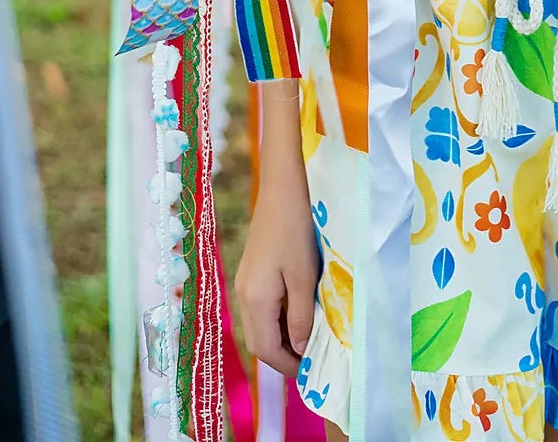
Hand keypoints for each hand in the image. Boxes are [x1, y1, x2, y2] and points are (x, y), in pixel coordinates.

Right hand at [235, 163, 320, 377]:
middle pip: (259, 341)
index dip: (287, 365)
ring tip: (311, 336)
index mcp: (254, 300)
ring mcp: (245, 282)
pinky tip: (300, 311)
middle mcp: (243, 295)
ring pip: (260, 325)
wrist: (282, 187)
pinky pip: (262, 307)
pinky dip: (278, 318)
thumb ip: (301, 317)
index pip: (265, 350)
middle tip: (313, 357)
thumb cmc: (297, 229)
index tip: (312, 371)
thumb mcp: (305, 276)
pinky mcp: (252, 271)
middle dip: (283, 355)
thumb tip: (301, 350)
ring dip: (282, 337)